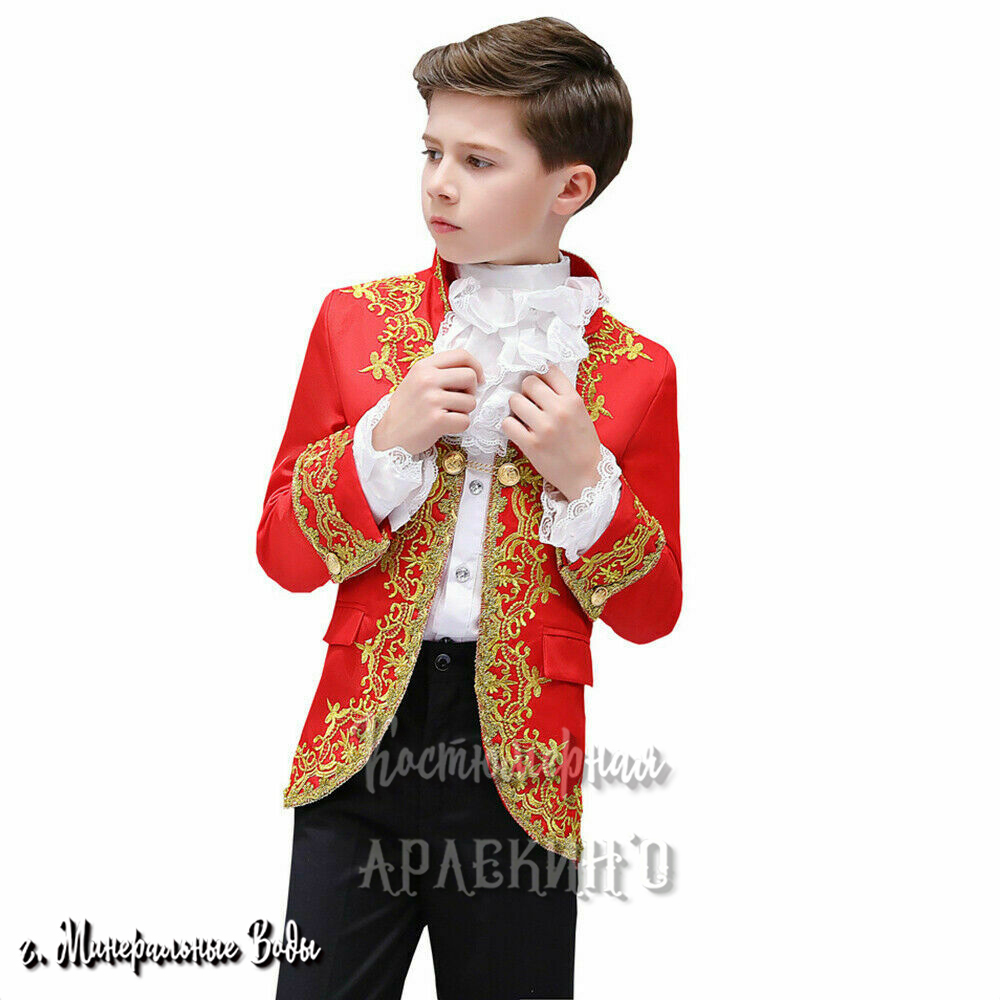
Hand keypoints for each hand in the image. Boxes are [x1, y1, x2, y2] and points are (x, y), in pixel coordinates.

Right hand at [372, 349, 483, 454]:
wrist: (389, 433)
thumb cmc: (408, 408)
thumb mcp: (417, 379)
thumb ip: (440, 371)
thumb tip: (473, 370)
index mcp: (424, 366)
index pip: (461, 355)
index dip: (476, 366)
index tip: (477, 379)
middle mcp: (427, 379)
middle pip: (470, 376)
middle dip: (472, 391)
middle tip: (461, 400)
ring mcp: (431, 399)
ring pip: (471, 402)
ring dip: (464, 411)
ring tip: (448, 414)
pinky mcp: (436, 420)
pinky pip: (465, 421)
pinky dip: (459, 426)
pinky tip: (445, 426)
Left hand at [502, 367, 602, 500]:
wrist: (587, 475)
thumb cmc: (583, 444)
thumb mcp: (581, 413)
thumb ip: (563, 396)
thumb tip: (538, 379)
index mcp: (573, 400)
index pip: (549, 371)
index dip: (541, 376)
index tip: (540, 386)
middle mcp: (559, 410)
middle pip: (528, 382)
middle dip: (526, 391)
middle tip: (530, 403)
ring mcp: (544, 428)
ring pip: (514, 401)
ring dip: (516, 408)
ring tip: (524, 418)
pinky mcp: (531, 445)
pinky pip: (507, 423)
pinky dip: (509, 426)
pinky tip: (519, 431)